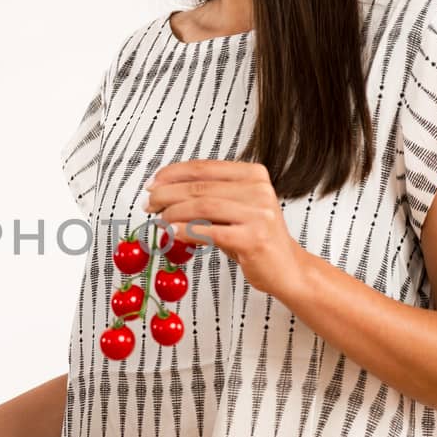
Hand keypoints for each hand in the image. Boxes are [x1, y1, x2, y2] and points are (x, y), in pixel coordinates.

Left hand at [144, 160, 309, 300]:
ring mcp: (258, 213)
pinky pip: (210, 231)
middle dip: (167, 194)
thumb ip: (206, 199)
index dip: (173, 174)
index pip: (204, 167)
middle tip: (149, 203)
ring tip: (158, 220)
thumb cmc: (256, 238)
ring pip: (202, 206)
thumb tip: (164, 196)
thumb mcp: (234, 210)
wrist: (288, 269)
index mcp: (253, 174)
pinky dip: (186, 231)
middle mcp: (258, 189)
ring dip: (173, 213)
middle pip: (200, 187)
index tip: (153, 183)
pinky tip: (171, 233)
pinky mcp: (253, 238)